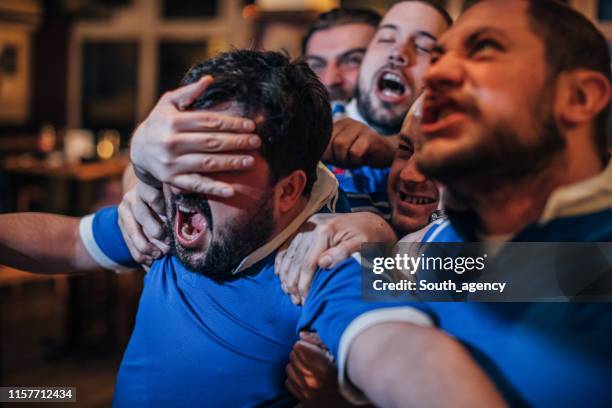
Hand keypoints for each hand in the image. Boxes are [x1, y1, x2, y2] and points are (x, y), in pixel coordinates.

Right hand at [118, 181, 169, 264]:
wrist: (140, 198)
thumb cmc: (163, 199)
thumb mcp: (167, 196)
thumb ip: (173, 205)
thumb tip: (186, 225)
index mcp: (147, 187)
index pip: (155, 197)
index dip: (164, 211)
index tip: (175, 223)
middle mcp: (132, 198)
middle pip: (143, 216)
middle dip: (157, 233)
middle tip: (169, 245)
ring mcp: (124, 211)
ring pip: (134, 233)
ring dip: (147, 247)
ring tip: (159, 255)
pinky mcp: (120, 225)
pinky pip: (128, 244)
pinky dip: (140, 255)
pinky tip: (150, 261)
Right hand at [130, 75, 260, 195]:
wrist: (139, 150)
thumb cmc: (160, 122)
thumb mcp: (168, 104)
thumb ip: (188, 93)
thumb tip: (208, 79)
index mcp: (173, 122)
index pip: (209, 122)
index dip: (232, 124)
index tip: (251, 125)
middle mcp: (171, 143)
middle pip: (211, 143)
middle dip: (237, 142)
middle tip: (256, 142)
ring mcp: (171, 163)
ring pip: (207, 163)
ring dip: (231, 163)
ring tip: (251, 161)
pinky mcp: (172, 180)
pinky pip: (196, 185)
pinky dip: (214, 189)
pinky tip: (231, 190)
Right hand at [275, 212, 395, 303]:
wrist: (369, 221)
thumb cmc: (368, 237)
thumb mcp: (361, 244)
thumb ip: (343, 253)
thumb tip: (322, 263)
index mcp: (325, 231)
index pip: (308, 263)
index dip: (304, 283)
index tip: (305, 299)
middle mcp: (312, 227)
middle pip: (296, 260)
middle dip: (293, 282)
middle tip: (295, 300)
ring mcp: (307, 227)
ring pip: (290, 254)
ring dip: (286, 274)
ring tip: (288, 292)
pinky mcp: (305, 228)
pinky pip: (289, 245)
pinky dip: (282, 259)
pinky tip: (279, 273)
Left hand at [285, 332, 351, 406]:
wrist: (357, 405)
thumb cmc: (352, 377)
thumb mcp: (341, 355)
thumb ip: (321, 342)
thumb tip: (302, 335)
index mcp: (322, 370)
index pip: (299, 347)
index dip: (307, 344)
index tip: (315, 346)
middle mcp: (311, 383)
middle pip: (293, 356)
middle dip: (302, 352)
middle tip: (314, 355)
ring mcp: (306, 394)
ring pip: (289, 369)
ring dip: (297, 364)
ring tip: (310, 366)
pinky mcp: (304, 401)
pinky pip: (289, 383)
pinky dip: (295, 377)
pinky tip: (306, 376)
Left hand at [322, 118, 396, 168]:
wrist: (386, 153)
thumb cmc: (359, 154)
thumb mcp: (339, 153)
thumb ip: (326, 152)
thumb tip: (312, 158)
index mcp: (336, 124)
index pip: (321, 139)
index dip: (325, 154)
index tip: (336, 159)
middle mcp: (346, 121)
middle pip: (331, 143)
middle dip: (337, 158)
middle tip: (348, 160)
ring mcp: (359, 127)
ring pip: (341, 145)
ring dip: (347, 159)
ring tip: (355, 158)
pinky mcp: (370, 136)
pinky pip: (355, 152)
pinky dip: (357, 160)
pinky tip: (364, 158)